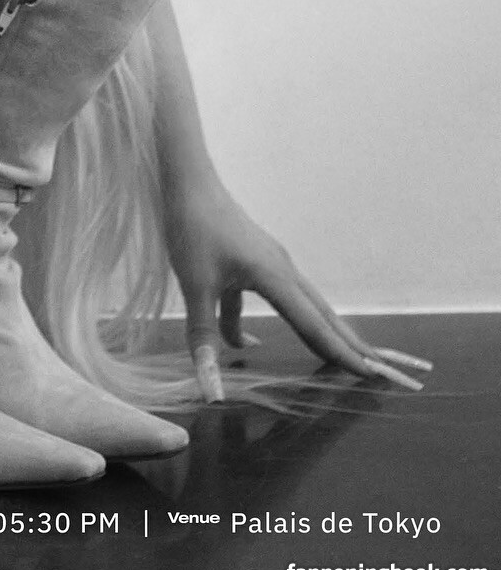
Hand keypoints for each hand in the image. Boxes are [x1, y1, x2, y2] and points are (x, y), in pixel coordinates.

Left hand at [162, 173, 431, 402]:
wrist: (187, 181)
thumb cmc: (192, 229)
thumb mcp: (195, 287)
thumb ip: (204, 337)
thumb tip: (210, 387)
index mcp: (276, 277)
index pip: (315, 325)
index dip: (343, 354)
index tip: (374, 375)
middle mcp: (283, 270)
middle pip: (323, 315)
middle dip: (351, 345)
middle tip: (383, 371)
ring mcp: (272, 262)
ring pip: (303, 305)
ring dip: (320, 333)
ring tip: (342, 358)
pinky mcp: (256, 259)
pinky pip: (274, 297)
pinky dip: (271, 320)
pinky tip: (245, 343)